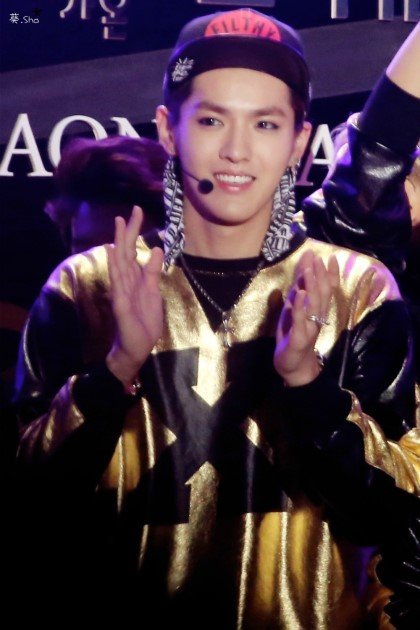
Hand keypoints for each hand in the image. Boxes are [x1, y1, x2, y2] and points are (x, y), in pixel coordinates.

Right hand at [106, 206, 163, 385]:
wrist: (136, 347)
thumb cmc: (143, 322)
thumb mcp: (153, 293)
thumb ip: (153, 272)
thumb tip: (157, 249)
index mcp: (135, 278)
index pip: (133, 250)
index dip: (135, 231)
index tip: (137, 211)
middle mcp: (126, 281)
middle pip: (126, 251)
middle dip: (128, 231)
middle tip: (131, 210)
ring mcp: (122, 291)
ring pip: (120, 263)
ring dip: (120, 243)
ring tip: (119, 223)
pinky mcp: (120, 303)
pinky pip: (118, 283)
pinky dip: (115, 267)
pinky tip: (113, 253)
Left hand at [274, 250, 338, 386]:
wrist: (293, 367)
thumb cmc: (293, 338)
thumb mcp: (293, 314)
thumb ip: (297, 296)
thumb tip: (299, 277)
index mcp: (316, 312)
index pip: (326, 290)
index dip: (329, 275)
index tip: (330, 258)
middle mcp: (316, 318)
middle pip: (321, 293)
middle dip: (319, 274)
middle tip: (317, 257)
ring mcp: (309, 327)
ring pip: (313, 304)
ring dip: (311, 286)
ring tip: (309, 269)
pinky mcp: (298, 337)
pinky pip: (300, 320)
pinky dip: (300, 307)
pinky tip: (301, 294)